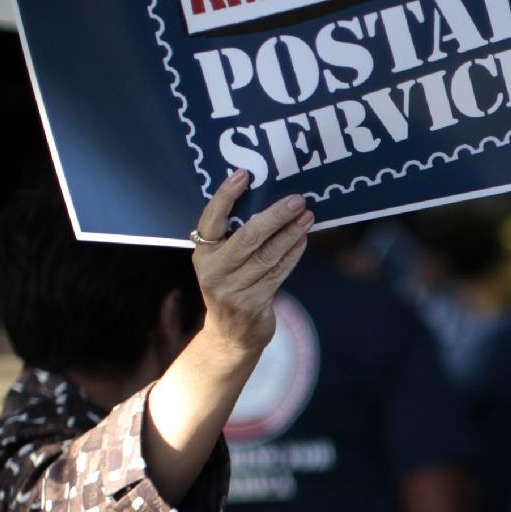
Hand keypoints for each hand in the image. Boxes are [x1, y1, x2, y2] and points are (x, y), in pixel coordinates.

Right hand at [190, 170, 311, 352]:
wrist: (231, 336)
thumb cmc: (231, 287)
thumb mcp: (223, 262)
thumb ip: (235, 237)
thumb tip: (269, 201)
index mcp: (202, 253)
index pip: (212, 219)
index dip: (225, 196)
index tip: (243, 175)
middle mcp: (213, 270)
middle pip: (247, 237)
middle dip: (274, 216)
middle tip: (296, 200)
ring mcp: (232, 289)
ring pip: (267, 255)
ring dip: (290, 234)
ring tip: (308, 216)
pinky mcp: (252, 303)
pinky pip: (277, 273)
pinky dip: (293, 255)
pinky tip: (303, 240)